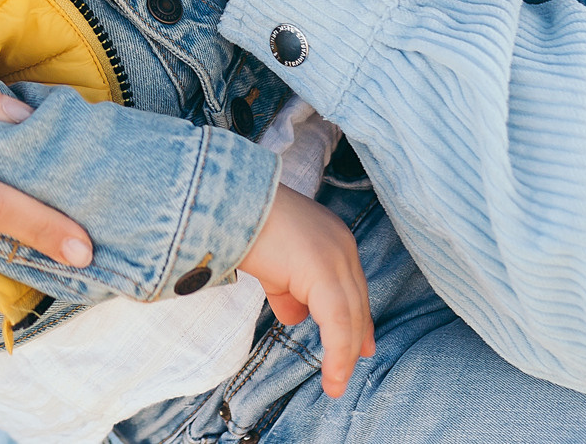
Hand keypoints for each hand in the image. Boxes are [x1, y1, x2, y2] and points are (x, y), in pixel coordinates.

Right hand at [238, 184, 375, 397]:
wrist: (224, 201)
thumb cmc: (239, 224)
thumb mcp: (271, 262)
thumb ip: (288, 287)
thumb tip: (295, 316)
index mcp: (332, 236)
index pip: (351, 286)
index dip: (356, 318)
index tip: (362, 345)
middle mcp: (342, 245)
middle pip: (356, 302)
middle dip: (355, 339)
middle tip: (347, 370)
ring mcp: (336, 257)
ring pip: (349, 317)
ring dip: (343, 354)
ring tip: (335, 383)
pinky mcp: (324, 272)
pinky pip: (337, 323)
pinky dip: (337, 353)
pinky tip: (331, 376)